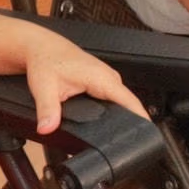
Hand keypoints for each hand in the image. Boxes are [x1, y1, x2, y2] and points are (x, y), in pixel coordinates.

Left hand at [21, 30, 146, 133]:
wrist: (42, 46)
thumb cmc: (46, 60)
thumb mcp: (43, 87)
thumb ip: (47, 110)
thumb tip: (47, 128)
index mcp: (102, 78)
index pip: (130, 101)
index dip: (141, 119)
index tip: (147, 134)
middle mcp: (110, 77)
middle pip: (130, 104)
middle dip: (131, 122)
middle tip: (126, 141)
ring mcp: (108, 78)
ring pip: (122, 101)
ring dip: (123, 115)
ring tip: (118, 132)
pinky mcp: (103, 80)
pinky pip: (115, 97)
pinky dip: (114, 108)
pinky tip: (107, 118)